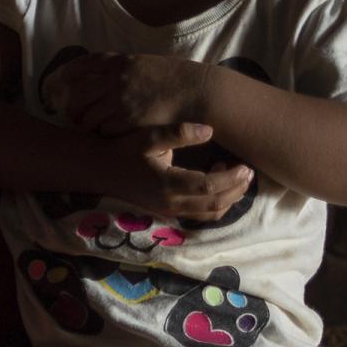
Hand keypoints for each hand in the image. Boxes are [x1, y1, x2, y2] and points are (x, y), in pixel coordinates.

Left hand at [48, 53, 209, 136]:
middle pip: (76, 95)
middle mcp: (114, 79)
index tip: (57, 84)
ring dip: (85, 124)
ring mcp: (119, 100)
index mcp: (118, 62)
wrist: (196, 93)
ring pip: (86, 116)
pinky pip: (103, 130)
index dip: (64, 76)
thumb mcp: (143, 64)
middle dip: (70, 107)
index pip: (80, 66)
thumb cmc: (173, 79)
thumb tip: (96, 72)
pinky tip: (108, 134)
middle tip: (72, 114)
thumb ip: (119, 67)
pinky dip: (102, 133)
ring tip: (88, 127)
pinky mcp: (127, 120)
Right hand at [93, 123, 254, 223]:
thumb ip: (178, 133)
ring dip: (229, 199)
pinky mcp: (168, 212)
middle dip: (236, 190)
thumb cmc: (124, 150)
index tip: (245, 166)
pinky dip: (216, 204)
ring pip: (210, 214)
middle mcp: (170, 202)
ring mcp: (169, 211)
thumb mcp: (148, 137)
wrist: (99, 170)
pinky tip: (216, 184)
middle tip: (247, 172)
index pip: (209, 187)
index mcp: (167, 183)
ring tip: (235, 178)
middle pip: (215, 204)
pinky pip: (200, 215)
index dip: (231, 178)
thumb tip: (210, 131)